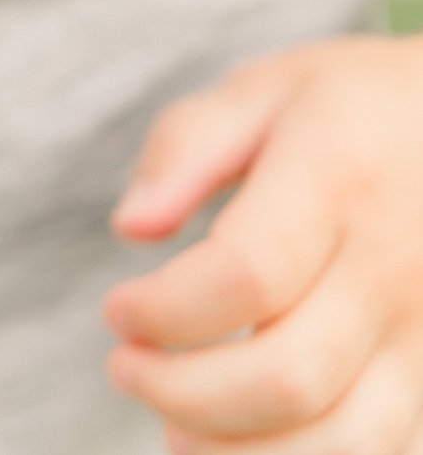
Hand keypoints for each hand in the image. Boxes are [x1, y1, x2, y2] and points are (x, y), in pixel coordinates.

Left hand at [101, 36, 422, 451]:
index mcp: (337, 177)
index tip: (116, 310)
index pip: (247, 275)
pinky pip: (378, 451)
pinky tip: (243, 443)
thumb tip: (131, 226)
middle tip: (127, 368)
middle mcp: (391, 266)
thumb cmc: (350, 109)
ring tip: (173, 427)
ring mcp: (422, 332)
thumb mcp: (264, 90)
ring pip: (341, 441)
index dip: (165, 311)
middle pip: (288, 375)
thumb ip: (186, 148)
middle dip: (184, 392)